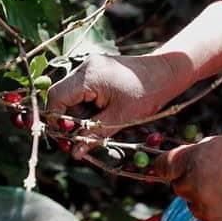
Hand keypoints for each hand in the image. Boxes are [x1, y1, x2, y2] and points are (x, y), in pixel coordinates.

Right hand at [46, 54, 192, 158]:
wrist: (165, 72)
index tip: (66, 139)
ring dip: (79, 115)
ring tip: (97, 127)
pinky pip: (81, 91)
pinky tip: (101, 116)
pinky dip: (87, 106)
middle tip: (79, 141)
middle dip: (68, 121)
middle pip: (61, 97)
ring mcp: (90, 67)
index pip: (56, 98)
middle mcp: (84, 67)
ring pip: (71, 96)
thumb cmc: (146, 93)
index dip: (56, 120)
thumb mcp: (120, 118)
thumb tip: (75, 153)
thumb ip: (94, 135)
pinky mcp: (96, 70)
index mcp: (88, 76)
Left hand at [154, 135, 221, 220]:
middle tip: (216, 177)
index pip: (164, 164)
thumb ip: (211, 151)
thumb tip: (198, 156)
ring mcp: (205, 208)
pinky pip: (211, 220)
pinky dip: (220, 215)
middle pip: (179, 185)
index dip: (165, 166)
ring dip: (206, 199)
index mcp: (198, 157)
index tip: (167, 168)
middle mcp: (196, 183)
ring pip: (195, 204)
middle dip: (191, 182)